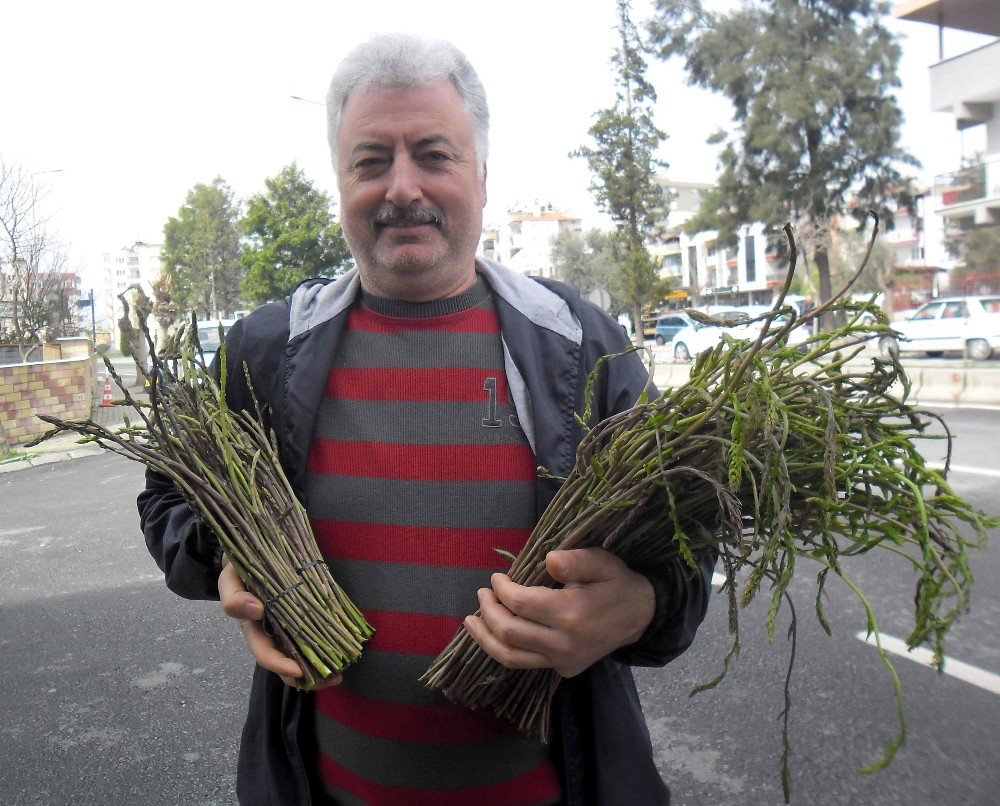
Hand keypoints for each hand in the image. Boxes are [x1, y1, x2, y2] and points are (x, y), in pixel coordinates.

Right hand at [218, 557, 341, 689]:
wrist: (253, 557)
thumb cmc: (241, 571)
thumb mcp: (230, 580)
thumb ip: (235, 597)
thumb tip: (256, 610)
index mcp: (252, 629)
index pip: (265, 654)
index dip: (280, 665)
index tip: (298, 670)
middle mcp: (270, 634)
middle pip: (288, 664)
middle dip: (308, 676)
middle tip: (332, 679)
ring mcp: (287, 627)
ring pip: (301, 655)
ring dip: (319, 668)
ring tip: (339, 676)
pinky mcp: (302, 617)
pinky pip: (313, 636)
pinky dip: (325, 646)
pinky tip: (341, 651)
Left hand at [465, 548, 654, 678]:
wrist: (642, 616)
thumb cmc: (618, 583)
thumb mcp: (603, 563)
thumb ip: (576, 561)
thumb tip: (548, 560)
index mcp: (572, 613)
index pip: (521, 604)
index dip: (502, 590)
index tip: (496, 577)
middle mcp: (565, 643)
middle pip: (509, 633)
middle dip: (489, 612)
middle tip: (482, 593)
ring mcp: (564, 661)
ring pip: (512, 657)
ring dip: (486, 639)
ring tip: (470, 622)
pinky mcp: (565, 670)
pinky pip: (526, 664)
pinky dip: (505, 650)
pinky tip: (494, 635)